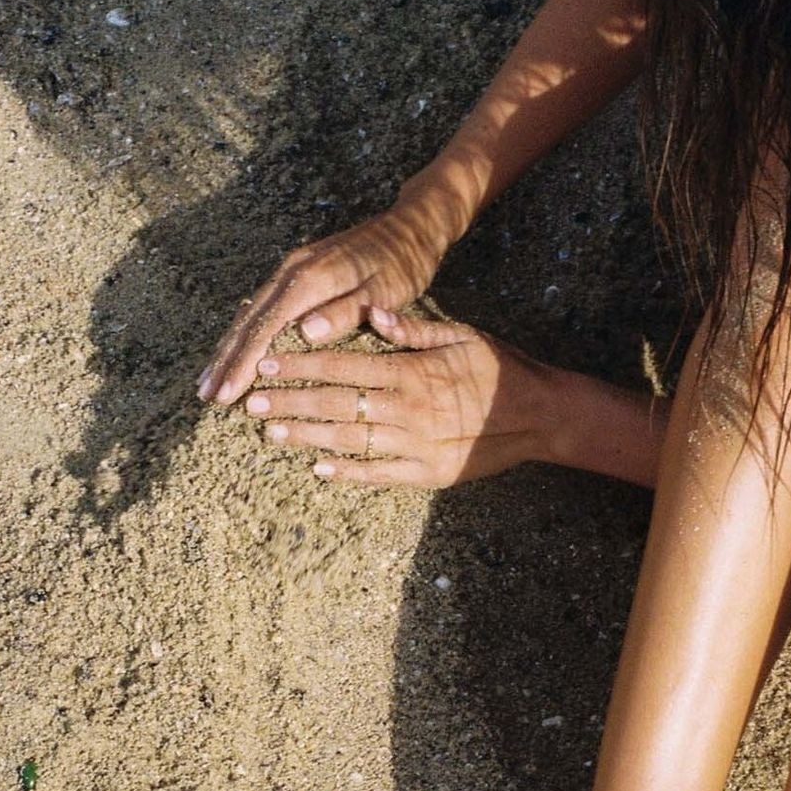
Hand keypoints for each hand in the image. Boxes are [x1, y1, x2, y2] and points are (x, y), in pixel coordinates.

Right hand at [196, 191, 455, 406]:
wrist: (408, 226)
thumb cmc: (402, 263)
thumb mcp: (383, 291)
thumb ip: (345, 312)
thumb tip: (305, 333)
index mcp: (311, 278)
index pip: (267, 326)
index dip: (244, 362)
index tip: (228, 393)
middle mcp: (293, 270)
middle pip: (249, 320)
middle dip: (226, 360)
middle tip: (207, 396)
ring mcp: (291, 270)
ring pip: (250, 312)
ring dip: (228, 348)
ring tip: (208, 382)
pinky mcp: (296, 273)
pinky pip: (261, 307)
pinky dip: (244, 333)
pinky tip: (233, 352)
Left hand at [244, 307, 552, 488]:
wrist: (540, 416)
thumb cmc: (499, 369)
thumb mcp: (460, 335)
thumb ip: (413, 329)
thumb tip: (372, 315)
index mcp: (410, 371)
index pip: (343, 366)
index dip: (302, 366)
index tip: (268, 364)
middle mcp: (406, 409)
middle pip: (335, 404)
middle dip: (290, 402)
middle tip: (251, 402)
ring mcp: (414, 445)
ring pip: (349, 440)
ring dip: (307, 437)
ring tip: (271, 432)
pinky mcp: (426, 474)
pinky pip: (378, 475)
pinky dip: (347, 473)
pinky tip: (317, 469)